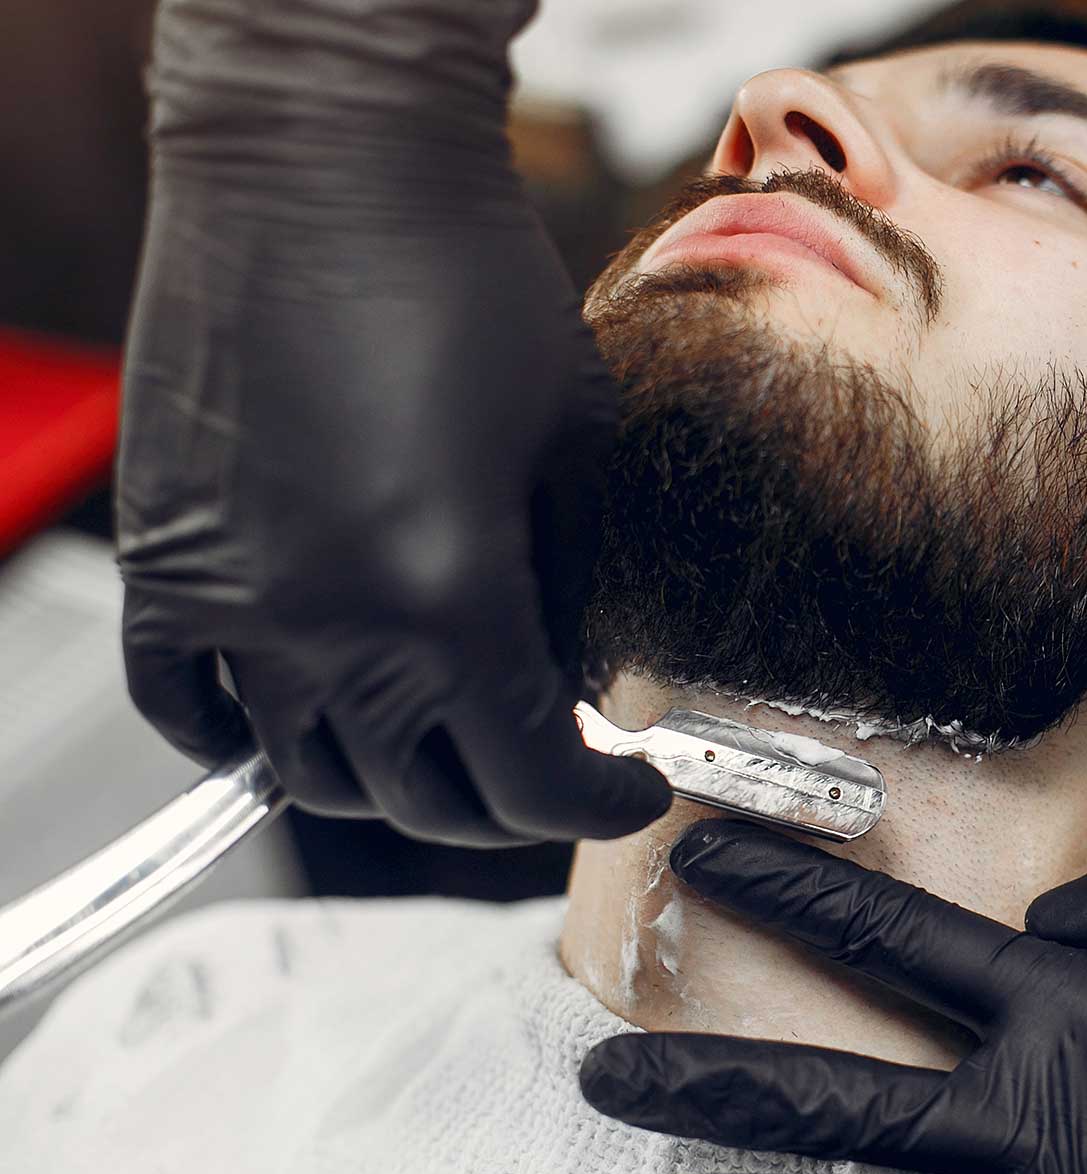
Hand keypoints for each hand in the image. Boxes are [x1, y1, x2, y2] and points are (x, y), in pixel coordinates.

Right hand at [115, 0, 672, 844]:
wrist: (320, 163)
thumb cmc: (469, 276)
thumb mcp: (578, 445)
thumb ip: (583, 589)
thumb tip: (589, 684)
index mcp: (449, 604)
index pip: (530, 787)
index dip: (597, 805)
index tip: (630, 788)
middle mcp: (327, 629)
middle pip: (424, 804)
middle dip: (507, 806)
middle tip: (551, 767)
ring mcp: (232, 601)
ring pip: (309, 775)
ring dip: (392, 781)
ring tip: (448, 736)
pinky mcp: (165, 558)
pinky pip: (185, 708)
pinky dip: (246, 739)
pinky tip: (310, 716)